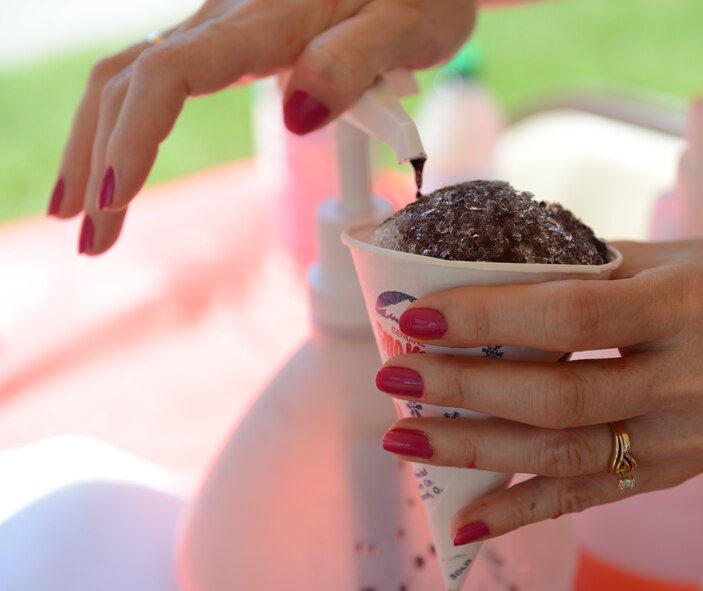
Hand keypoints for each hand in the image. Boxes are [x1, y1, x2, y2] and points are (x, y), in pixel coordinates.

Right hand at [49, 0, 475, 254]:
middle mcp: (230, 19)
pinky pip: (157, 79)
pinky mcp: (232, 44)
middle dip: (97, 160)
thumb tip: (295, 114)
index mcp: (269, 19)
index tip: (114, 201)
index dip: (133, 137)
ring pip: (130, 77)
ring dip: (95, 146)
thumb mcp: (405, 26)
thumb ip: (353, 64)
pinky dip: (124, 126)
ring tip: (78, 216)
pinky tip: (114, 166)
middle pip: (128, 80)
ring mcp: (224, 31)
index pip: (171, 74)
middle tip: (90, 242)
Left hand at [375, 237, 702, 545]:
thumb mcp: (668, 255)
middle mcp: (688, 381)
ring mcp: (680, 439)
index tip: (419, 315)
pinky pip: (587, 498)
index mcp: (686, 307)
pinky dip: (522, 511)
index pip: (571, 315)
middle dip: (464, 387)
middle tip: (396, 374)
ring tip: (405, 435)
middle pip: (557, 395)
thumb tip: (486, 277)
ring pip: (561, 454)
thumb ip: (583, 269)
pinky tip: (465, 519)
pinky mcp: (669, 474)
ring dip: (473, 449)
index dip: (488, 316)